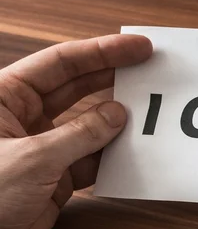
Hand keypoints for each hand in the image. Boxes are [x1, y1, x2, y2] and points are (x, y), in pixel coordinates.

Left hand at [0, 34, 151, 228]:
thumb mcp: (34, 158)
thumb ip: (81, 134)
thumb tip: (118, 115)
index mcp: (5, 98)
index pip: (60, 63)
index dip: (102, 52)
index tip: (138, 48)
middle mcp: (23, 118)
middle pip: (77, 88)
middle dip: (113, 79)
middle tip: (151, 71)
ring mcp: (41, 149)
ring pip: (88, 125)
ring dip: (117, 122)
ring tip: (149, 111)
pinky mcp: (54, 179)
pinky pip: (91, 160)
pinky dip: (112, 157)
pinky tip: (134, 152)